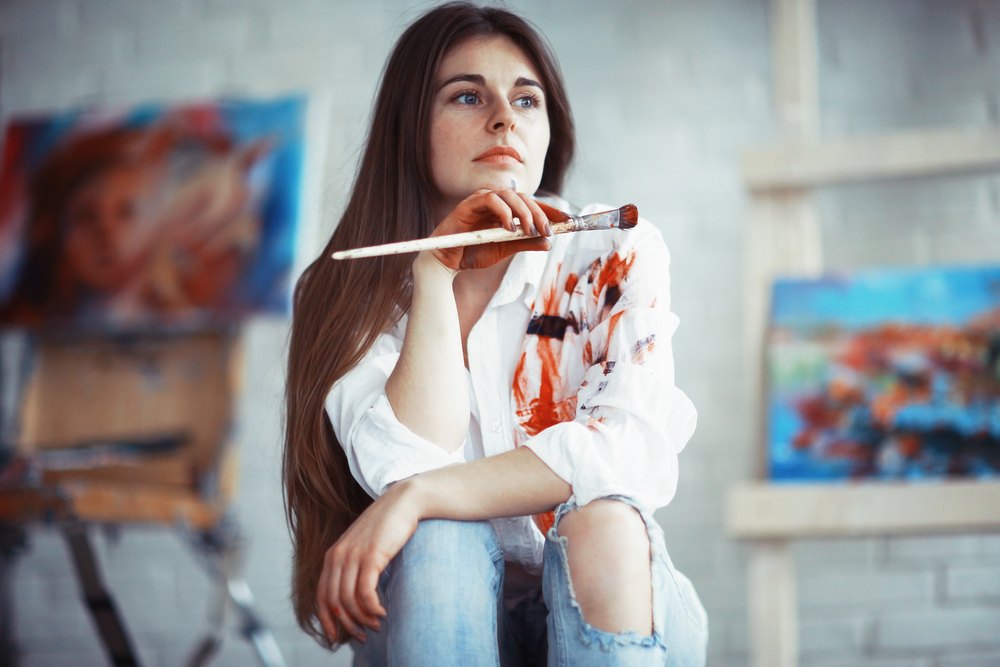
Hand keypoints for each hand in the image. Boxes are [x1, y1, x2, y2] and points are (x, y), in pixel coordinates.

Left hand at [316, 479, 422, 643]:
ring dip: (363, 618)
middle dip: (347, 625)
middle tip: (363, 636)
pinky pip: (365, 592)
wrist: (404, 502)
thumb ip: (354, 566)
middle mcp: (338, 556)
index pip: (321, 596)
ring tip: (376, 625)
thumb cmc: (387, 526)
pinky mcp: (371, 555)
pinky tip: (382, 612)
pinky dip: (372, 608)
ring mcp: (353, 555)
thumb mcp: (363, 547)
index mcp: (332, 555)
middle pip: (333, 602)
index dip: (328, 621)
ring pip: (349, 600)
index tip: (338, 637)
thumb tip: (354, 597)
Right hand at [425, 189, 568, 271]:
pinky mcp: (469, 204)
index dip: (550, 209)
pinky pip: (490, 200)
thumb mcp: (505, 249)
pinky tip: (509, 228)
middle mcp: (495, 200)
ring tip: (530, 230)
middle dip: (539, 213)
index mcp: (505, 208)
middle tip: (548, 230)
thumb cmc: (473, 252)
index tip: (568, 220)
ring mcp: (481, 199)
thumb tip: (549, 243)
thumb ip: (525, 243)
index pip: (531, 203)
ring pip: (510, 195)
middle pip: (524, 197)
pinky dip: (503, 213)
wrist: (447, 262)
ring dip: (524, 212)